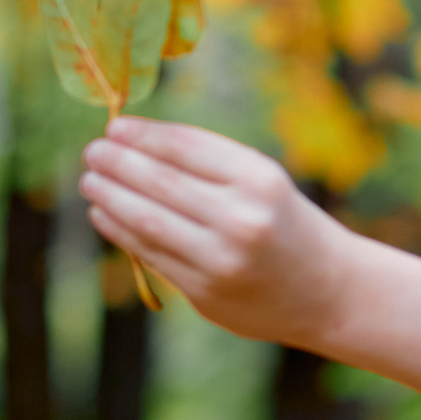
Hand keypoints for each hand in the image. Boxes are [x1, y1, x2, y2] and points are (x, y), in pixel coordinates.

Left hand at [79, 118, 420, 396]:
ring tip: (91, 182)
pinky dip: (121, 232)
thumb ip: (209, 165)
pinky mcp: (207, 293)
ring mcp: (222, 259)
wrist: (329, 292)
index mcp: (259, 180)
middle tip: (92, 152)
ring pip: (148, 221)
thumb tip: (135, 143)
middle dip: (118, 164)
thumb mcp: (263, 183)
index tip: (115, 127)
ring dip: (110, 198)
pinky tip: (105, 215)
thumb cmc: (288, 225)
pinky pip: (152, 256)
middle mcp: (242, 218)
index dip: (144, 135)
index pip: (186, 148)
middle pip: (160, 183)